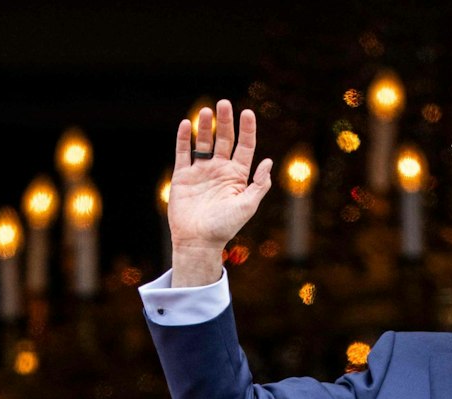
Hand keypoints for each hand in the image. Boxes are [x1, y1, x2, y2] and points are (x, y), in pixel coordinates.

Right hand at [168, 100, 273, 285]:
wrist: (198, 241)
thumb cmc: (225, 227)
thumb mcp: (247, 206)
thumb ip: (259, 184)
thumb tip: (268, 161)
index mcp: (237, 176)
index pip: (244, 147)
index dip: (247, 130)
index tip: (247, 113)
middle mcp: (220, 170)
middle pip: (224, 139)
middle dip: (225, 122)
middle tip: (224, 104)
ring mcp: (201, 172)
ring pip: (204, 142)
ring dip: (205, 126)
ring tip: (206, 111)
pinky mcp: (183, 176)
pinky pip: (183, 153)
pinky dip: (183, 139)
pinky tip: (185, 124)